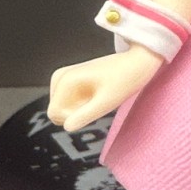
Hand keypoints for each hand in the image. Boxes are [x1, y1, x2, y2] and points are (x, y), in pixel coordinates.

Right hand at [47, 47, 161, 131]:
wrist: (136, 62)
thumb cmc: (124, 80)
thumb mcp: (107, 102)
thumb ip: (85, 115)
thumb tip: (67, 127)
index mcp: (65, 80)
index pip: (54, 114)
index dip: (74, 118)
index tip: (94, 108)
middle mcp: (60, 77)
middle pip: (56, 112)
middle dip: (76, 113)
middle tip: (98, 101)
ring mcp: (64, 78)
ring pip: (62, 108)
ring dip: (79, 109)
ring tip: (99, 97)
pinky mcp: (70, 80)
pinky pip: (69, 103)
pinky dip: (82, 104)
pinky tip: (97, 95)